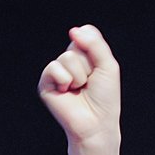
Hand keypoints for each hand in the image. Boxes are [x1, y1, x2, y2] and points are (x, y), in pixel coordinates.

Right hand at [37, 24, 120, 146]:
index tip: (99, 69)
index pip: (85, 34)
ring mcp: (57, 72)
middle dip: (88, 65)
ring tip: (79, 89)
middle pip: (76, 45)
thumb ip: (95, 44)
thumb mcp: (108, 66)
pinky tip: (67, 92)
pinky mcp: (46, 83)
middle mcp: (69, 61)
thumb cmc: (105, 98)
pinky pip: (54, 68)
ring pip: (68, 57)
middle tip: (89, 83)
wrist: (97, 123)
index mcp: (84, 55)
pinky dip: (65, 80)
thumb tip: (73, 31)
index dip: (95, 50)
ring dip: (79, 76)